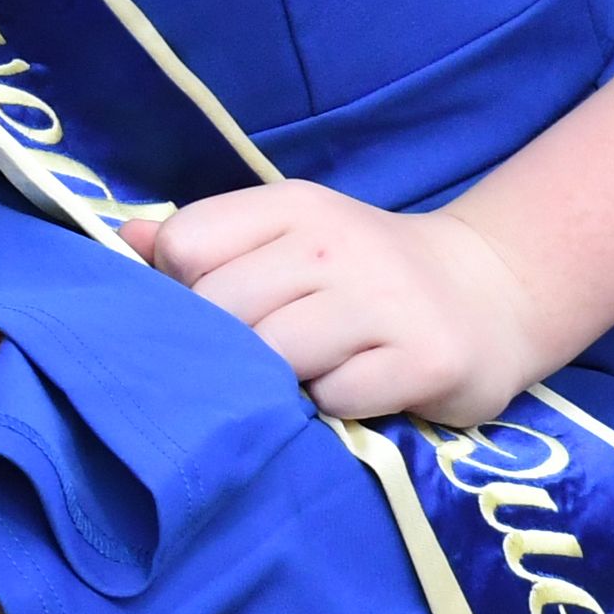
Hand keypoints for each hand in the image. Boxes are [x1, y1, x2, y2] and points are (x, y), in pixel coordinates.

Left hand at [130, 181, 557, 425]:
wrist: (491, 292)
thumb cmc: (359, 272)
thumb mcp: (285, 235)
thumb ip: (206, 240)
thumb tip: (122, 239)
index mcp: (292, 206)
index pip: (184, 245)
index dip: (181, 289)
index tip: (212, 309)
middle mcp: (336, 243)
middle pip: (220, 309)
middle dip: (226, 344)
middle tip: (258, 354)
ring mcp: (386, 301)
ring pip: (273, 357)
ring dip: (279, 379)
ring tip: (307, 369)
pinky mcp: (427, 359)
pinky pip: (336, 399)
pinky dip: (333, 406)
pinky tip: (355, 387)